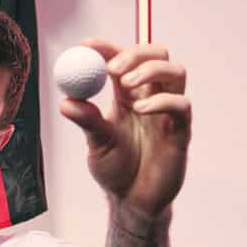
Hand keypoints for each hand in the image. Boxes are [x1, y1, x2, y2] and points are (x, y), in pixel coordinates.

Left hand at [58, 41, 190, 216]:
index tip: (87, 45)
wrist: (133, 202)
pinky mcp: (181, 130)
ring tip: (126, 84)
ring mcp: (168, 112)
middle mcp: (151, 97)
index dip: (107, 48)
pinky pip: (181, 105)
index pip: (122, 59)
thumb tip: (66, 101)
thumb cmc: (116, 170)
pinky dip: (162, 101)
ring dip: (151, 70)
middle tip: (112, 67)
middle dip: (135, 53)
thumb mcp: (96, 144)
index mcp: (127, 95)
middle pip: (156, 55)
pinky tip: (140, 109)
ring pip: (175, 72)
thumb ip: (86, 121)